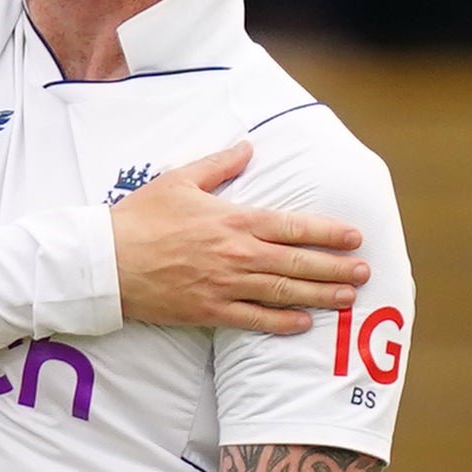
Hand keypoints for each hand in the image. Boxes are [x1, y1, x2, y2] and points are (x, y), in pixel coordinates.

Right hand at [109, 141, 368, 335]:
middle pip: (297, 262)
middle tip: (366, 272)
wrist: (106, 262)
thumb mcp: (180, 179)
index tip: (355, 237)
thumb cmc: (140, 218)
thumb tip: (249, 147)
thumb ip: (220, 164)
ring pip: (283, 292)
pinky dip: (282, 323)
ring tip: (348, 298)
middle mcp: (236, 254)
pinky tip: (305, 324)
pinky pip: (254, 320)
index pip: (293, 226)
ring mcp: (224, 285)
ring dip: (320, 295)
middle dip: (336, 267)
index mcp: (233, 220)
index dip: (328, 232)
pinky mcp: (209, 311)